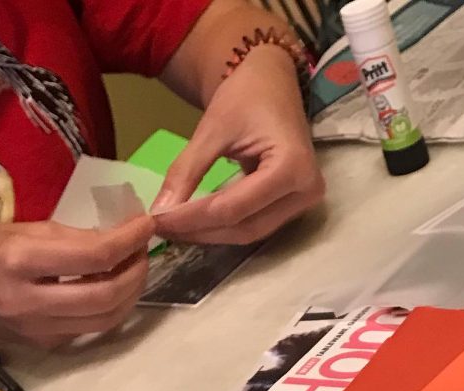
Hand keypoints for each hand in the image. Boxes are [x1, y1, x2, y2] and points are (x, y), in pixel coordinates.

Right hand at [0, 217, 153, 346]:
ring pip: (108, 319)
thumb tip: (118, 238)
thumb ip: (71, 237)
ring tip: (135, 269)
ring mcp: (42, 330)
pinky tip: (114, 287)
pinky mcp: (49, 345)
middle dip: (137, 271)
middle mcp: (32, 301)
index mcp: (21, 261)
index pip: (94, 255)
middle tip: (144, 251)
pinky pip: (94, 328)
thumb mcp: (21, 230)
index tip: (147, 224)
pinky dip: (113, 307)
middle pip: (107, 295)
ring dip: (132, 293)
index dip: (130, 240)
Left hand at [152, 45, 324, 244]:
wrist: (272, 82)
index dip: (192, 219)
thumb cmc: (246, 96)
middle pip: (245, 227)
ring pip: (250, 232)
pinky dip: (224, 227)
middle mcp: (305, 191)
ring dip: (211, 234)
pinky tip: (197, 223)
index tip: (157, 221)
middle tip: (163, 228)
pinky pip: (255, 224)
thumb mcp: (211, 130)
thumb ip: (186, 172)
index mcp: (291, 167)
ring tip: (176, 228)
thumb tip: (159, 212)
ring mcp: (304, 201)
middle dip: (201, 231)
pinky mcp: (294, 206)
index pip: (233, 208)